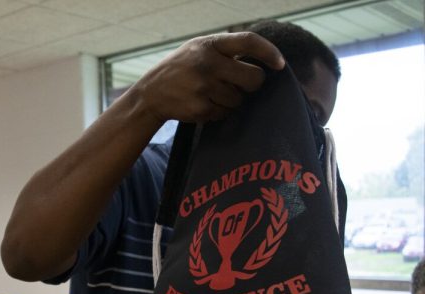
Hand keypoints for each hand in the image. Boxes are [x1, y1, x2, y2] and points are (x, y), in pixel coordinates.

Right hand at [133, 32, 284, 123]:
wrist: (151, 94)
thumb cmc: (181, 69)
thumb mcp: (198, 49)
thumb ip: (225, 50)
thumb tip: (262, 60)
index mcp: (210, 45)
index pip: (249, 42)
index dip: (269, 52)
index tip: (280, 64)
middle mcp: (207, 64)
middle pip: (254, 78)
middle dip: (252, 84)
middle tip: (241, 84)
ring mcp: (204, 88)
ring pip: (240, 99)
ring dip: (232, 99)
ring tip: (213, 93)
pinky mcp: (200, 108)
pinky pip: (225, 113)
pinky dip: (220, 111)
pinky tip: (205, 103)